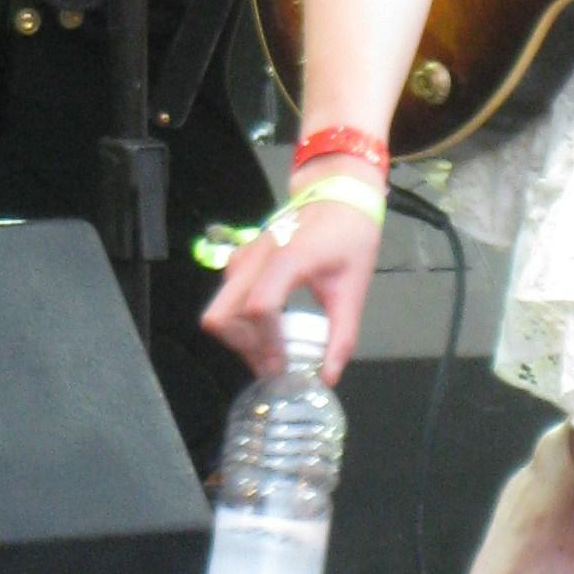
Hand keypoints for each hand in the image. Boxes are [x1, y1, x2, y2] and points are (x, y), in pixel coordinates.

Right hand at [199, 171, 384, 382]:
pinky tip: (267, 332)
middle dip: (242, 346)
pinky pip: (228, 298)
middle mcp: (256, 256)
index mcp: (288, 258)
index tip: (282, 367)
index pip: (259, 307)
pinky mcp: (242, 260)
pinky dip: (240, 322)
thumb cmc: (349, 237)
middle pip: (221, 314)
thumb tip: (328, 378)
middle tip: (270, 364)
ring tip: (271, 352)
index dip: (265, 343)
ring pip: (220, 308)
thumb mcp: (353, 288)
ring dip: (239, 337)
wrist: (338, 196)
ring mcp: (245, 256)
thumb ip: (341, 335)